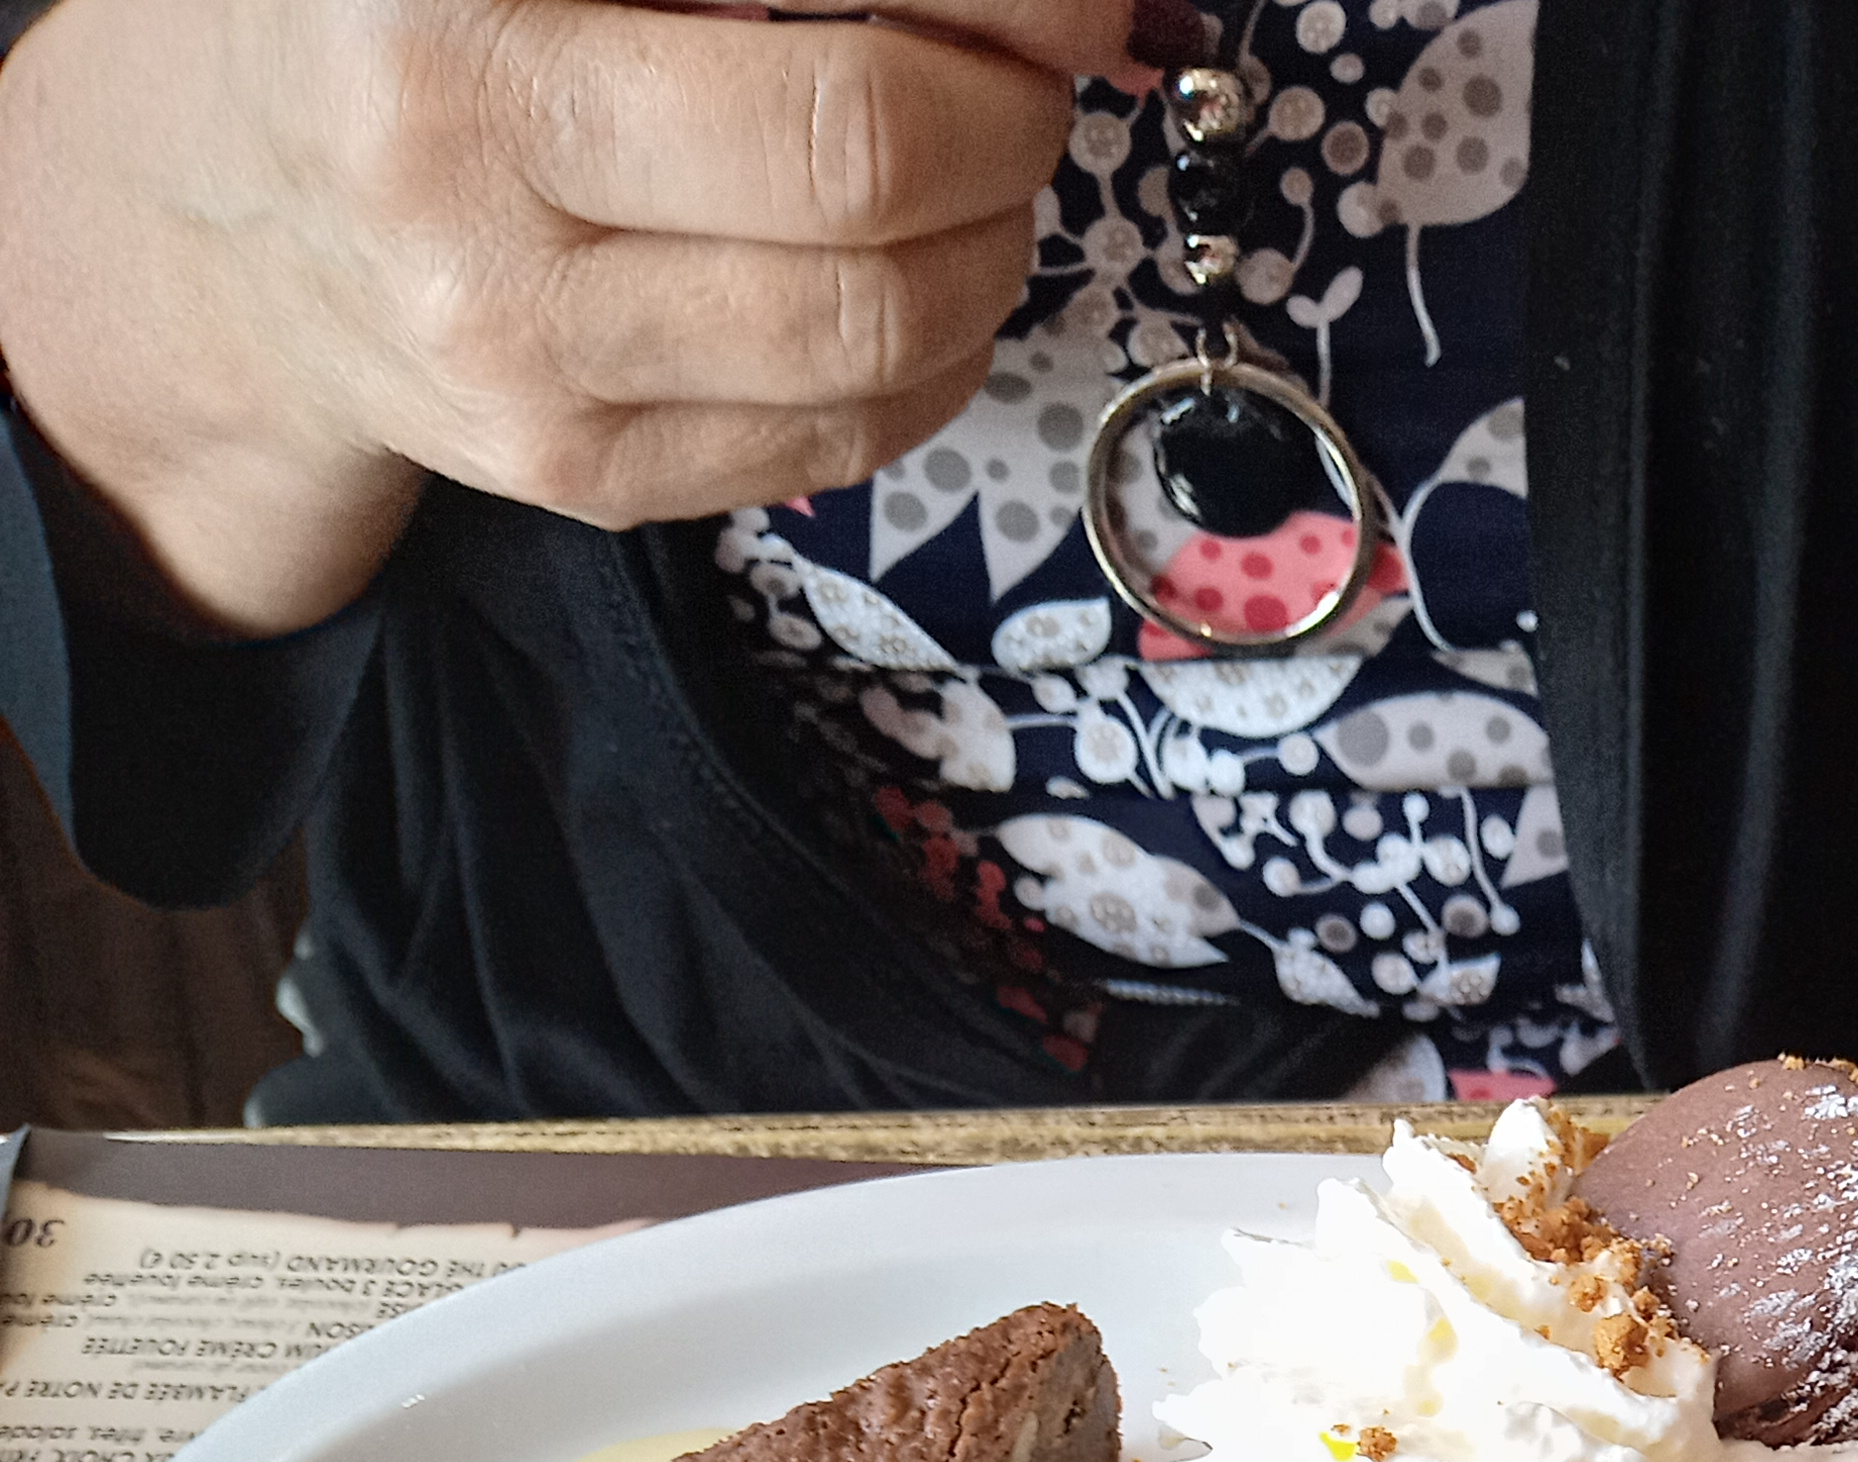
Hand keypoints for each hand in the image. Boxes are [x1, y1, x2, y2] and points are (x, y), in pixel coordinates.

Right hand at [0, 0, 1139, 634]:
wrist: (228, 214)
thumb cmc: (405, 21)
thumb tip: (1015, 1)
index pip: (815, 39)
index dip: (992, 1)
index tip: (1082, 2)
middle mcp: (456, 159)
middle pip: (857, 164)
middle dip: (1004, 121)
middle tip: (1028, 80)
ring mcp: (513, 345)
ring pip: (867, 327)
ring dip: (987, 248)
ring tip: (987, 178)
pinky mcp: (569, 470)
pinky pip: (825, 437)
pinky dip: (927, 360)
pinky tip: (922, 283)